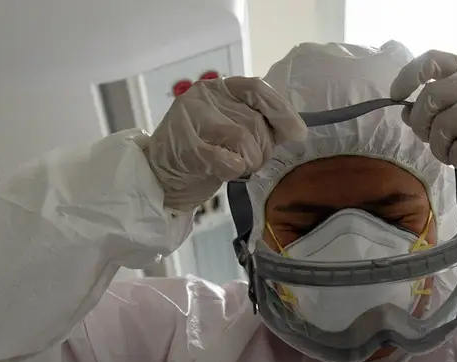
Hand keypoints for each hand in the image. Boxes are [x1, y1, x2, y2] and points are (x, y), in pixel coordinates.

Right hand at [144, 77, 307, 211]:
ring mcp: (191, 120)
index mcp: (217, 88)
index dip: (281, 110)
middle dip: (261, 150)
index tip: (297, 133)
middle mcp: (203, 97)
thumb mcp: (230, 127)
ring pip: (245, 141)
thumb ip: (258, 122)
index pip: (257, 89)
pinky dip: (233, 170)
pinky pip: (229, 160)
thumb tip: (297, 130)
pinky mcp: (187, 148)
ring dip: (248, 163)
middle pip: (255, 122)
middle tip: (248, 162)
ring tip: (234, 167)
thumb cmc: (201, 152)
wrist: (159, 177)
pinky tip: (225, 172)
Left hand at [390, 51, 456, 190]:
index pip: (433, 60)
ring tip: (448, 154)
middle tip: (428, 139)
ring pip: (445, 125)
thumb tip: (406, 111)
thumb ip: (434, 107)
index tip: (397, 96)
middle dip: (421, 123)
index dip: (409, 76)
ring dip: (439, 148)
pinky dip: (456, 159)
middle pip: (432, 96)